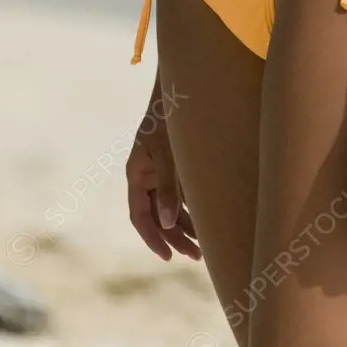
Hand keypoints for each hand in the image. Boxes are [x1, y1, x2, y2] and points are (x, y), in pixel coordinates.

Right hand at [125, 109, 200, 261]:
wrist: (181, 90)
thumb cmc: (169, 119)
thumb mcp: (167, 154)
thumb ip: (168, 188)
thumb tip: (167, 224)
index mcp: (137, 174)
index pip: (140, 215)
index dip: (152, 238)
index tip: (167, 256)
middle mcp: (147, 177)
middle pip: (157, 216)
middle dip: (174, 237)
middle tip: (196, 256)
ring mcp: (162, 173)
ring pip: (171, 209)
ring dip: (186, 227)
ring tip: (205, 247)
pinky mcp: (178, 168)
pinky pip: (183, 196)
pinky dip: (193, 210)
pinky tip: (208, 223)